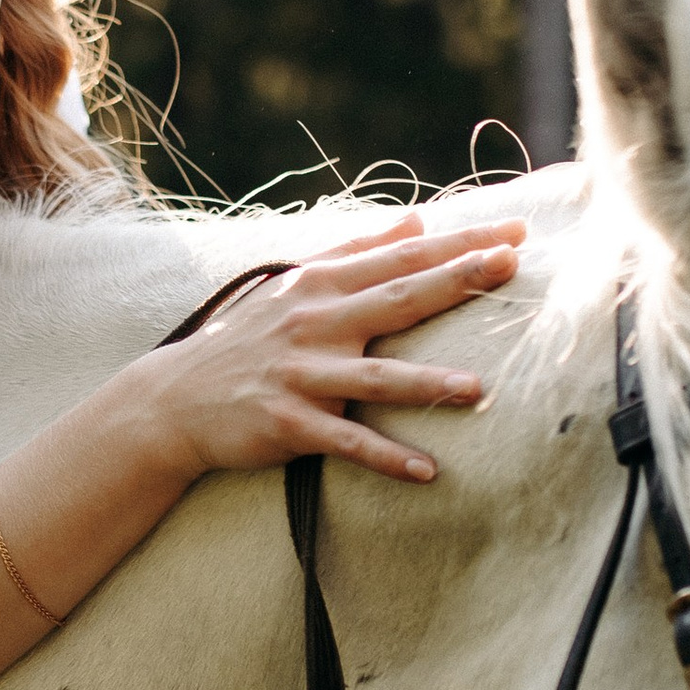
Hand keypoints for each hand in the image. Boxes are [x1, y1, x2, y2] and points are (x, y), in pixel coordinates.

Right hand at [135, 215, 525, 486]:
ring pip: (374, 378)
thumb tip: (418, 219)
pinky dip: (385, 457)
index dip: (458, 244)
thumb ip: (358, 250)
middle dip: (455, 281)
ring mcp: (301, 374)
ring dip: (426, 382)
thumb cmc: (247, 337)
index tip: (515, 234)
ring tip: (477, 389)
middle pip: (397, 299)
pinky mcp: (287, 423)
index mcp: (322, 284)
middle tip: (510, 268)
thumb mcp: (297, 283)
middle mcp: (314, 322)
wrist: (174, 398)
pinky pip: (345, 443)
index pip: (402, 257)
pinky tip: (427, 470)